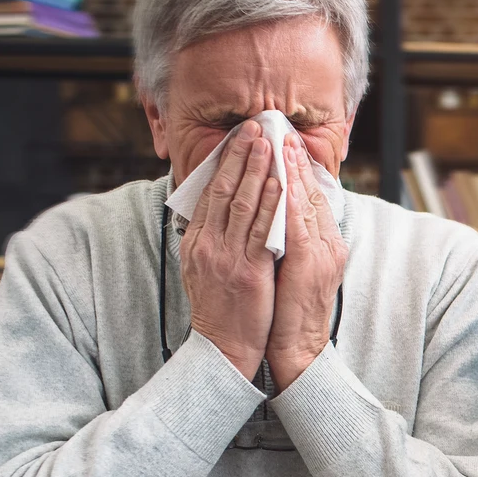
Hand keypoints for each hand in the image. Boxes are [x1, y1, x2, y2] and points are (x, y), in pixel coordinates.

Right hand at [180, 120, 281, 378]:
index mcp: (197, 243)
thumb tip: (217, 214)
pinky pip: (261, 230)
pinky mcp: (248, 271)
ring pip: (243, 204)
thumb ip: (210, 241)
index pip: (211, 193)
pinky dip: (271, 203)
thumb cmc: (220, 311)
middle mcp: (208, 245)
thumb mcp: (203, 270)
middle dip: (240, 156)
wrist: (223, 349)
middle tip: (254, 127)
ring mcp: (227, 257)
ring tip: (268, 143)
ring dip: (257, 170)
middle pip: (224, 190)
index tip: (239, 139)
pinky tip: (280, 183)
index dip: (226, 163)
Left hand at [265, 133, 348, 389]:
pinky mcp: (311, 264)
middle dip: (295, 161)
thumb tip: (273, 216)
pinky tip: (279, 180)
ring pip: (307, 203)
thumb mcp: (293, 270)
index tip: (283, 143)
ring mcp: (323, 253)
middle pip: (312, 193)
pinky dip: (289, 200)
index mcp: (325, 244)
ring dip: (292, 171)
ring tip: (278, 144)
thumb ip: (289, 242)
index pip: (311, 198)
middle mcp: (329, 244)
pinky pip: (299, 224)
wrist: (297, 350)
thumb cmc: (288, 312)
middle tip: (279, 131)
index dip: (298, 169)